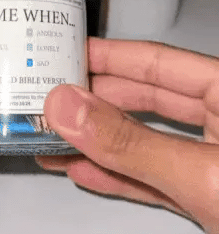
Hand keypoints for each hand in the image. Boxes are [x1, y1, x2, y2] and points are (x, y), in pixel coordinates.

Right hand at [37, 38, 218, 232]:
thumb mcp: (202, 174)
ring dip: (97, 143)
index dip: (109, 55)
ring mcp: (210, 162)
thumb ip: (133, 144)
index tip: (65, 53)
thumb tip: (68, 107)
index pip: (157, 61)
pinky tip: (82, 169)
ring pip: (144, 142)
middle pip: (145, 99)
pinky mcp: (206, 199)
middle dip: (94, 101)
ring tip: (52, 136)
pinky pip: (154, 179)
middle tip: (49, 99)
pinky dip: (119, 176)